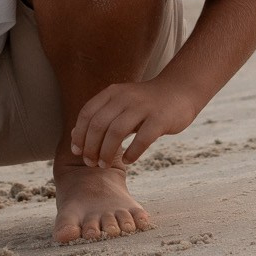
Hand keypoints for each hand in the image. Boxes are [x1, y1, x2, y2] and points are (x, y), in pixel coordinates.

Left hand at [71, 79, 199, 167]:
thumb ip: (100, 116)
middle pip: (99, 124)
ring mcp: (144, 107)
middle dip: (90, 147)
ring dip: (106, 152)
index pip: (87, 113)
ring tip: (104, 165)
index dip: (79, 134)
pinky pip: (142, 139)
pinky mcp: (160, 118)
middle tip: (90, 163)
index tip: (77, 152)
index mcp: (113, 92)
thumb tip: (75, 135)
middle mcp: (126, 97)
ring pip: (116, 132)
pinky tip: (128, 161)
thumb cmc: (146, 103)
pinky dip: (132, 153)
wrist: (181, 90)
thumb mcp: (121, 103)